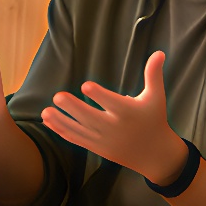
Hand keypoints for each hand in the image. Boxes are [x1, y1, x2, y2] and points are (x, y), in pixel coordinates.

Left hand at [39, 50, 189, 182]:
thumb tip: (159, 52)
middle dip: (73, 109)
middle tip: (57, 96)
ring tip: (45, 111)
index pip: (113, 103)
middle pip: (91, 118)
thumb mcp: (156, 97)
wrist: (154, 154)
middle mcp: (115, 128)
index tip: (86, 85)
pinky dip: (62, 131)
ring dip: (61, 121)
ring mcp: (104, 140)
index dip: (99, 95)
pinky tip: (49, 121)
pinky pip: (77, 139)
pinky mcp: (97, 148)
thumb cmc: (154, 120)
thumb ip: (153, 74)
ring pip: (80, 131)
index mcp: (129, 113)